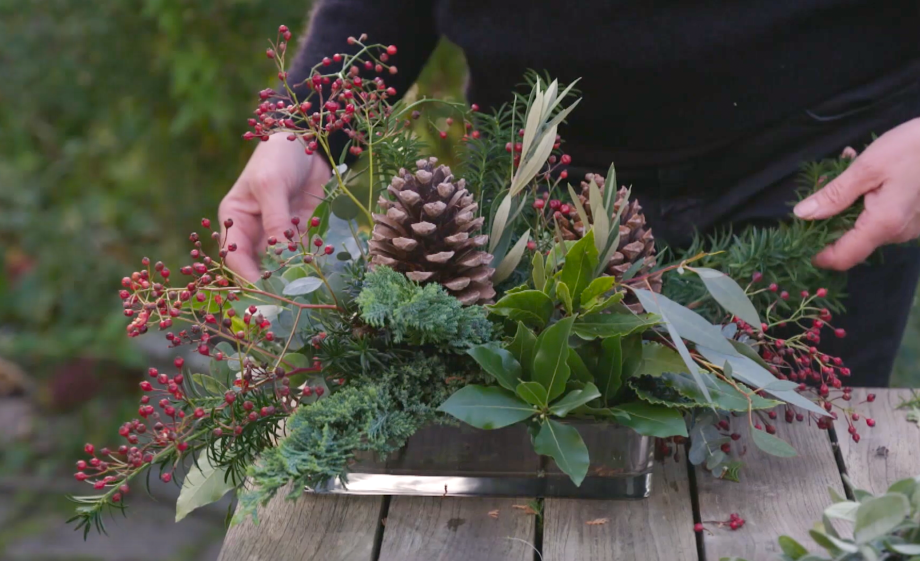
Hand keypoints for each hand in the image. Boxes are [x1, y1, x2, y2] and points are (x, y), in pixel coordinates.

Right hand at [219, 135, 330, 282]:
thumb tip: (279, 253)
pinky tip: (318, 275)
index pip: (234, 257)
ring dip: (290, 276)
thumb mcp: (271, 185)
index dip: (246, 277)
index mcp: (234, 219)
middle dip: (269, 283)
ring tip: (304, 293)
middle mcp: (253, 230)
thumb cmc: (278, 157)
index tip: (263, 294)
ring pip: (280, 264)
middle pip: (256, 266)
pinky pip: (302, 254)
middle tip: (286, 302)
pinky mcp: (299, 232)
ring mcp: (277, 233)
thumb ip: (275, 218)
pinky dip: (308, 263)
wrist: (308, 140)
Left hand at [793, 117, 919, 270]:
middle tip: (824, 182)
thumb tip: (802, 215)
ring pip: (868, 224)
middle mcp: (899, 233)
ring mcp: (911, 227)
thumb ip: (834, 195)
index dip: (819, 254)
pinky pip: (885, 215)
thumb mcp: (868, 167)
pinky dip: (870, 199)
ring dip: (851, 202)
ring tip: (849, 165)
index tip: (800, 238)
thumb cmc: (916, 148)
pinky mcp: (918, 216)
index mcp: (883, 225)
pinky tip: (870, 173)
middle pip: (853, 239)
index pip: (843, 257)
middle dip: (832, 215)